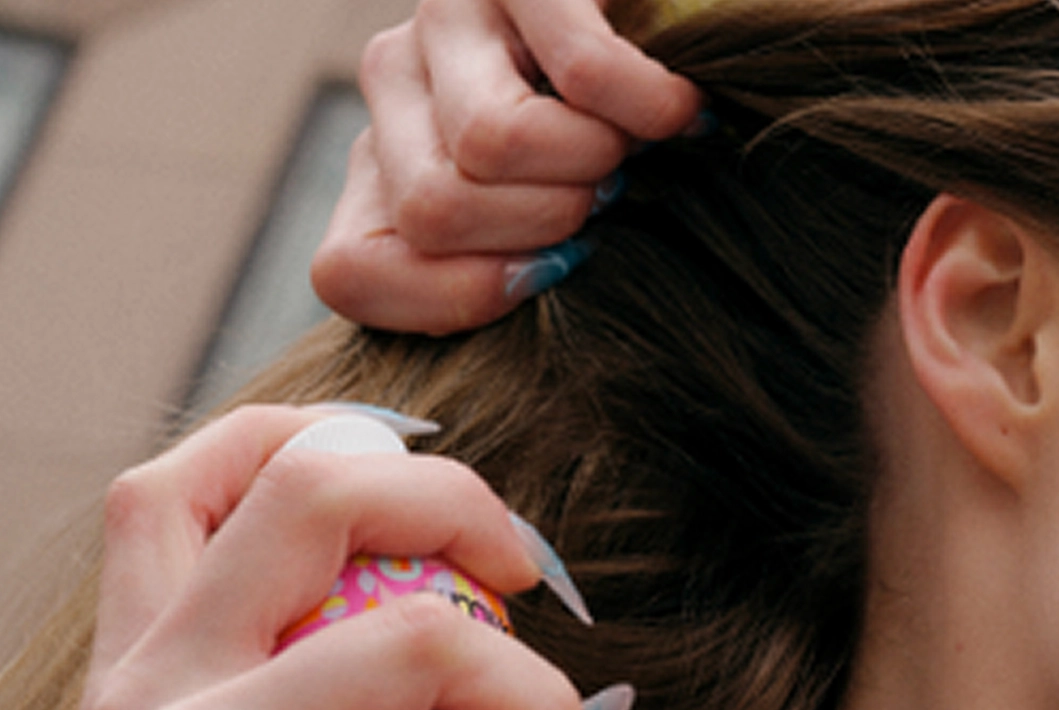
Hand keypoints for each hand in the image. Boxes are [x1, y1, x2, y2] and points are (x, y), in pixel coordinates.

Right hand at [49, 406, 598, 709]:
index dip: (311, 435)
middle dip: (454, 500)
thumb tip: (438, 639)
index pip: (181, 481)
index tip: (431, 484)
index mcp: (137, 674)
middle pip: (312, 492)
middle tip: (530, 573)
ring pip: (422, 636)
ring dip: (540, 690)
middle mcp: (146, 692)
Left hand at [311, 0, 702, 334]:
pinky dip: (651, 110)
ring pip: (490, 141)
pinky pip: (585, 74)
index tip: (549, 270)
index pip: (347, 271)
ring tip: (628, 144)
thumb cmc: (620, 155)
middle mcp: (394, 82)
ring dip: (594, 164)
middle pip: (434, 210)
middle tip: (602, 193)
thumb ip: (498, 278)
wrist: (674, 32)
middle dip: (546, 224)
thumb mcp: (548, 239)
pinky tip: (676, 111)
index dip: (457, 298)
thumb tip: (527, 279)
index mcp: (384, 167)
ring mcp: (447, 18)